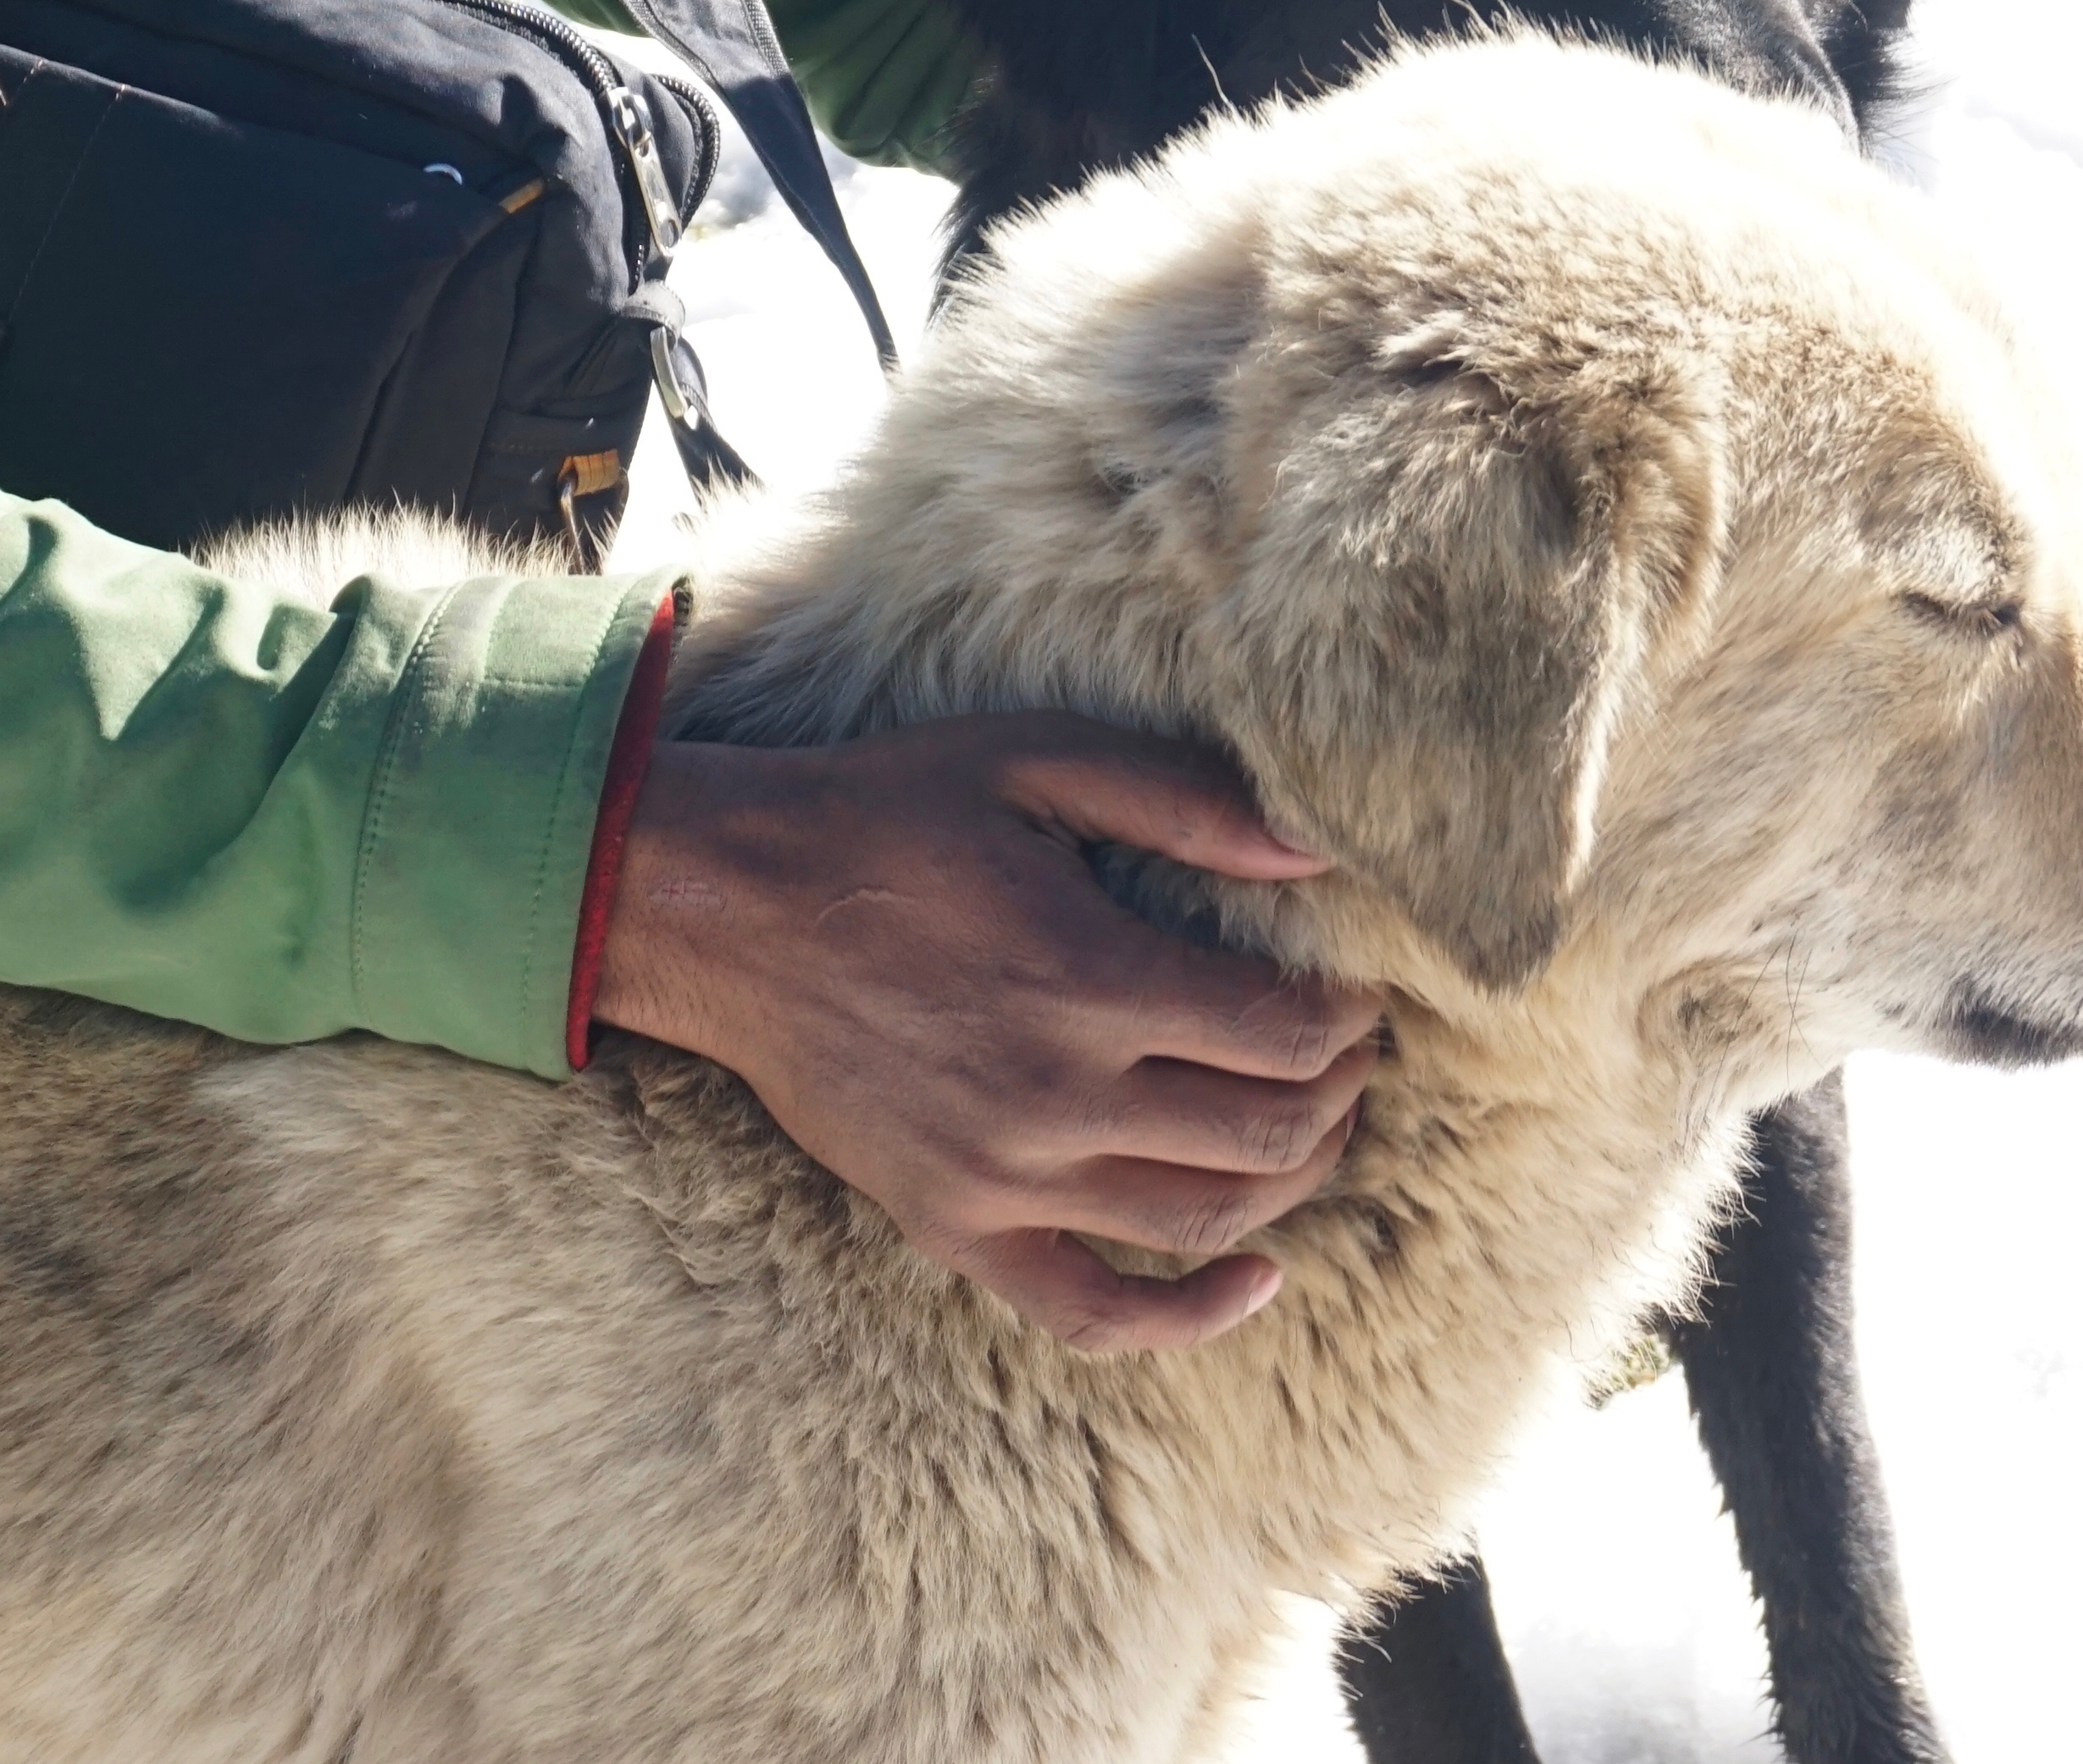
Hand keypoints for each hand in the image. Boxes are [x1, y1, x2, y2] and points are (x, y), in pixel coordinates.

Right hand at [589, 713, 1387, 1352]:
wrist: (730, 908)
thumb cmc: (888, 817)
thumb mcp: (1036, 761)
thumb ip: (1185, 802)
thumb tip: (1319, 849)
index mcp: (1088, 979)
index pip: (1286, 1037)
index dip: (1348, 1019)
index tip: (1352, 990)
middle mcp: (1056, 1098)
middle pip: (1266, 1136)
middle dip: (1337, 1096)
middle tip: (1345, 1054)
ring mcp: (1004, 1180)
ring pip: (1206, 1224)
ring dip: (1292, 1184)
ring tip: (1308, 1128)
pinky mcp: (955, 1228)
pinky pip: (1093, 1314)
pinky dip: (1189, 1319)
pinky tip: (1257, 1281)